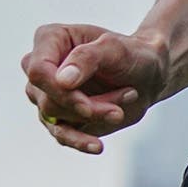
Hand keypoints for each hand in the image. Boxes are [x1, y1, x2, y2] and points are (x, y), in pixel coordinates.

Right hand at [22, 24, 169, 154]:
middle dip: (87, 106)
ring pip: (55, 118)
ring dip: (94, 116)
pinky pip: (61, 134)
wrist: (149, 76)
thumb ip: (88, 58)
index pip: (38, 71)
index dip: (60, 92)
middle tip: (129, 95)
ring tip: (124, 105)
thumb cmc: (132, 55)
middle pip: (47, 99)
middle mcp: (42, 68)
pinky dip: (80, 141)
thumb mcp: (116, 49)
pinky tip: (98, 146)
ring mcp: (48, 94)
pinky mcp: (61, 116)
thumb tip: (61, 81)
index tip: (88, 105)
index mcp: (49, 40)